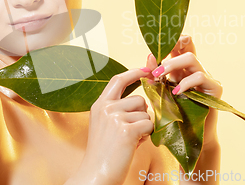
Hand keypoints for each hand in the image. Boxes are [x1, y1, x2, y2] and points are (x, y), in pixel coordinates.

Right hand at [77, 68, 152, 184]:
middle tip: (132, 132)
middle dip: (142, 114)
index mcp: (99, 105)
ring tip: (130, 140)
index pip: (118, 80)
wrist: (95, 175)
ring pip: (146, 114)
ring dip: (144, 127)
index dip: (134, 72)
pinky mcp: (126, 130)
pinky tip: (133, 145)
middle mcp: (106, 108)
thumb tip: (143, 101)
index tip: (147, 69)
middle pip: (139, 99)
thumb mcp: (105, 125)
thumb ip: (119, 110)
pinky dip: (146, 136)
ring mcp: (115, 118)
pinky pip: (149, 126)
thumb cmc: (104, 153)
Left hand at [144, 34, 221, 145]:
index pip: (181, 45)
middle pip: (187, 46)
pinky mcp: (215, 88)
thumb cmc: (173, 113)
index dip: (173, 39)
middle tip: (154, 67)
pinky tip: (176, 92)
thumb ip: (155, 75)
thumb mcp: (161, 91)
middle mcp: (196, 68)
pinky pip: (200, 77)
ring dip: (172, 65)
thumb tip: (149, 57)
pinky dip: (186, 83)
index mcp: (183, 67)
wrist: (189, 136)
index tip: (158, 43)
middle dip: (169, 50)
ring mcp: (207, 76)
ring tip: (159, 77)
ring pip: (191, 58)